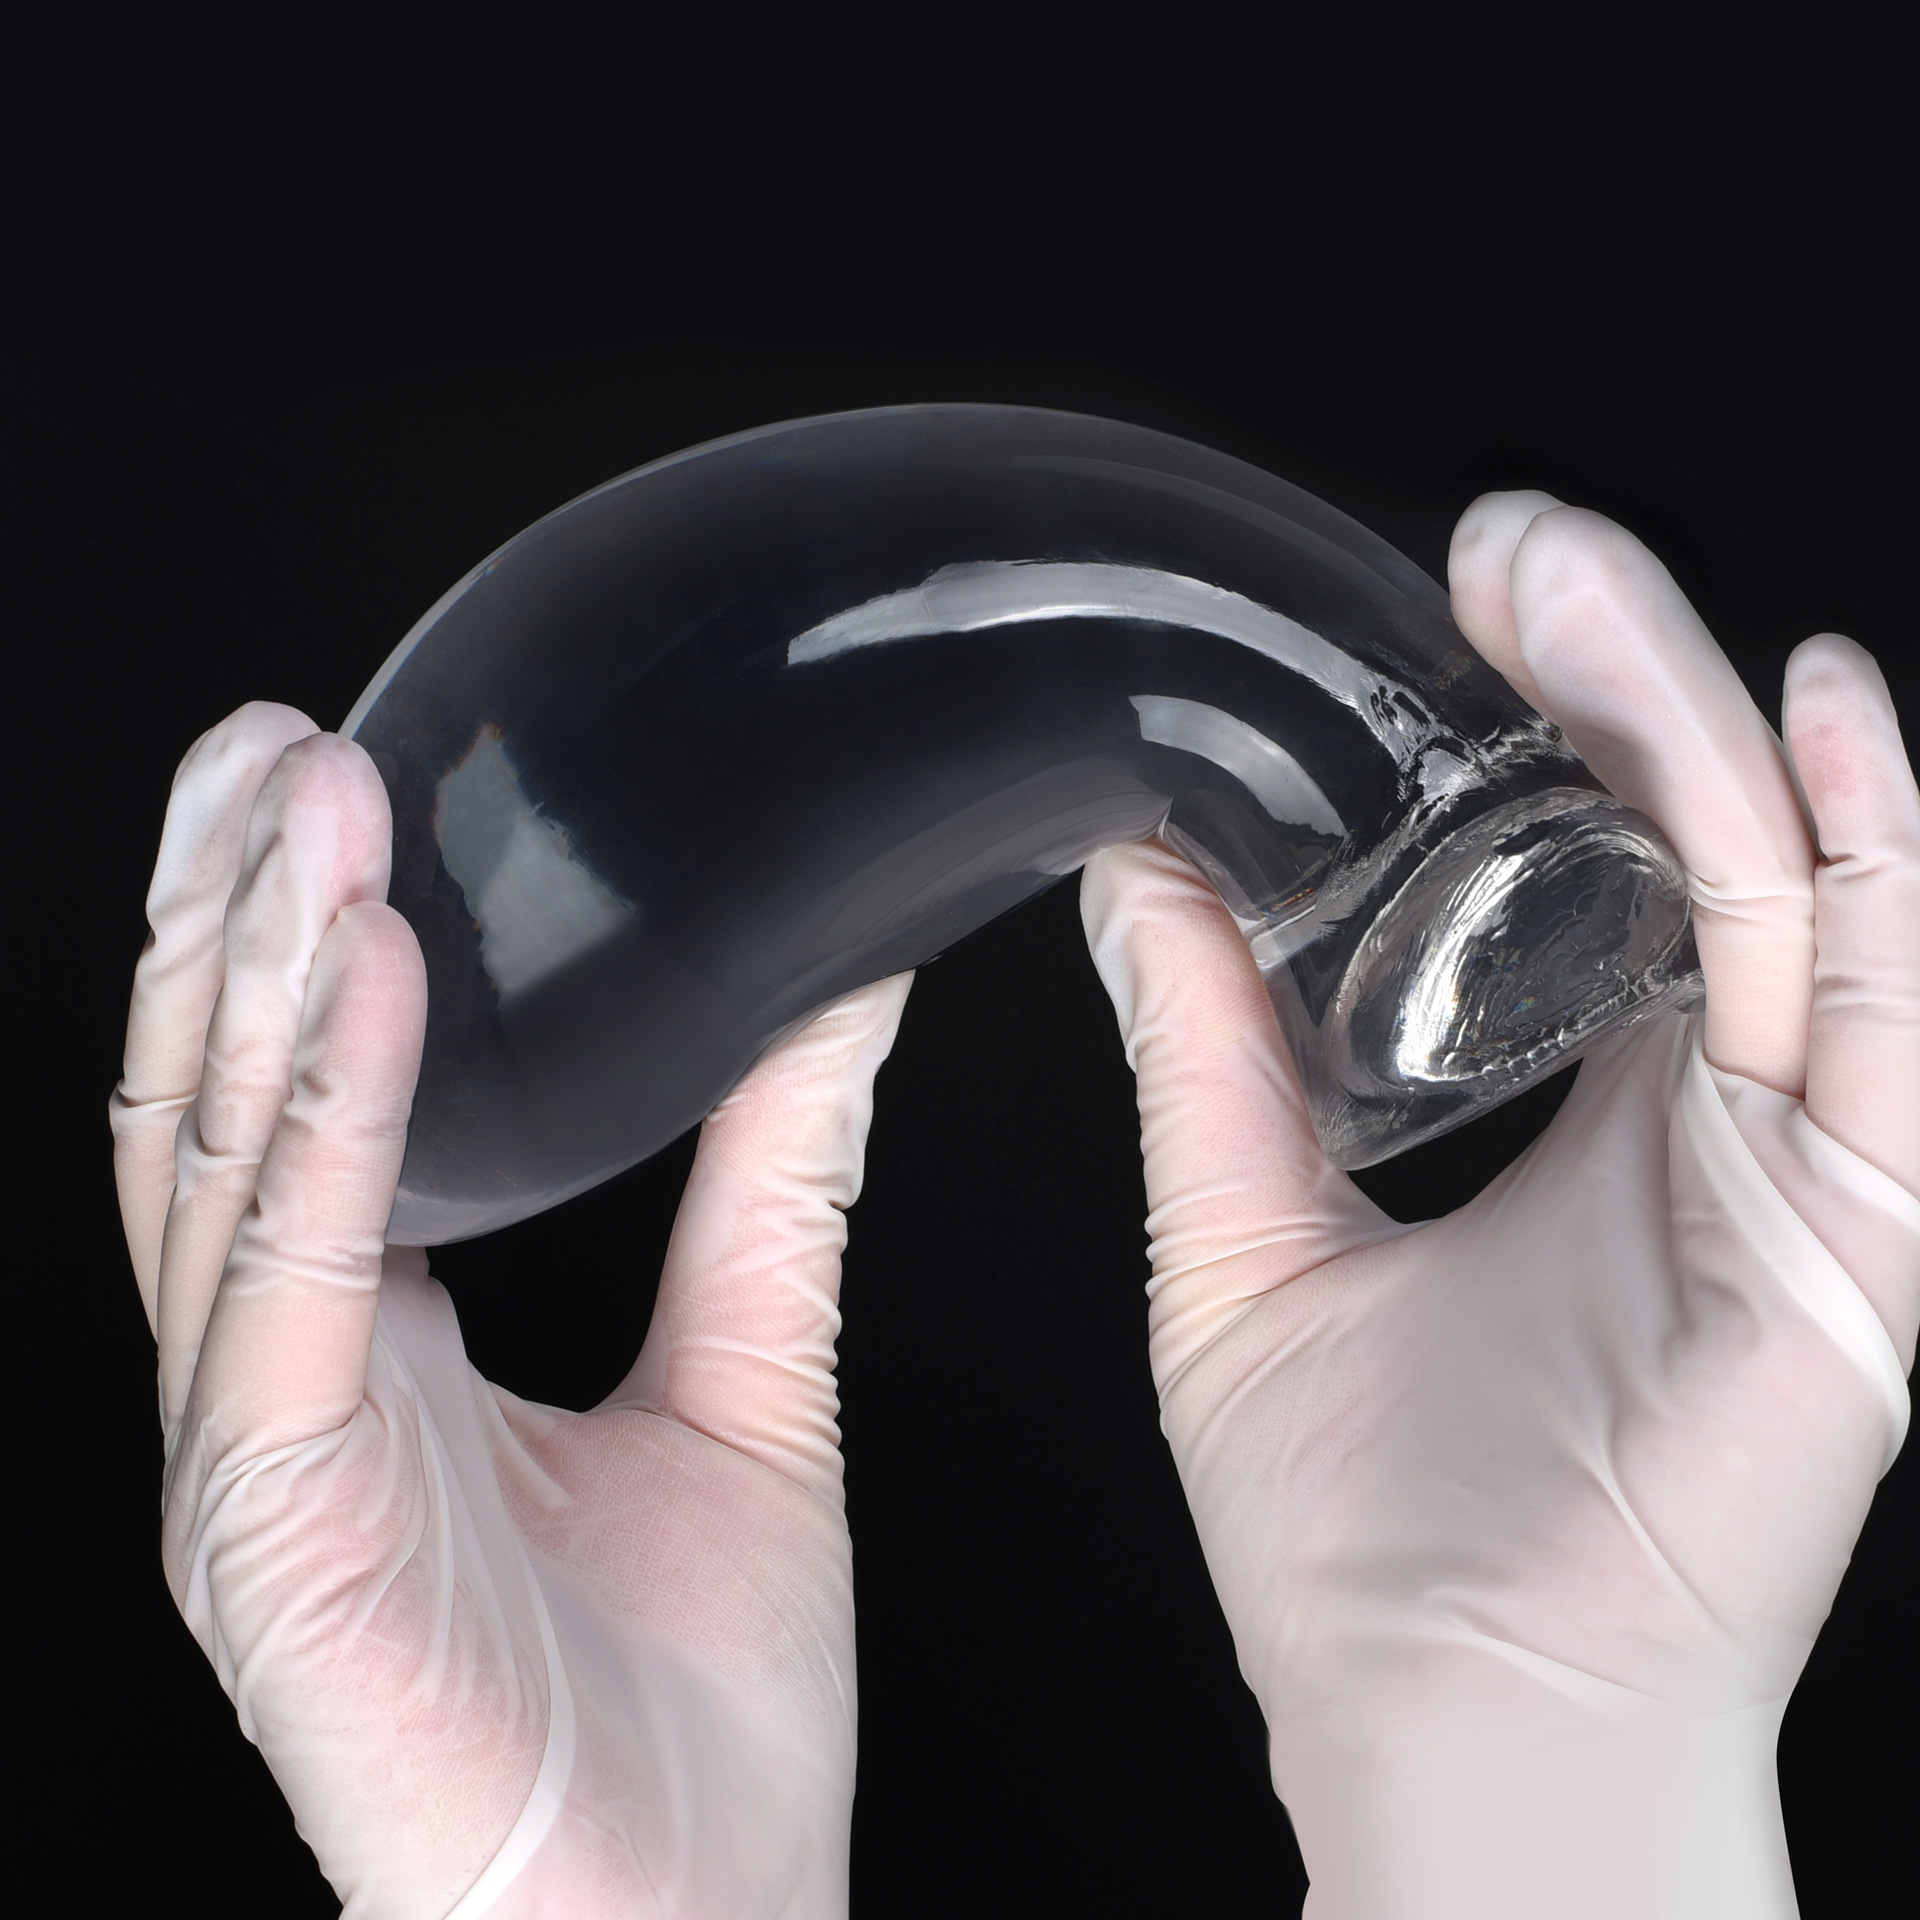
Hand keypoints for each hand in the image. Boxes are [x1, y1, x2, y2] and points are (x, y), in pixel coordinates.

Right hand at [111, 705, 908, 1917]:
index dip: (293, 940)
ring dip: (252, 973)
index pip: (294, 1104)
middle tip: (278, 738)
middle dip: (230, 913)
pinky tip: (352, 978)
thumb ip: (768, 1185)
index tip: (336, 776)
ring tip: (304, 803)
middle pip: (218, 1106)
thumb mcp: (747, 1376)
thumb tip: (835, 995)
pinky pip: (284, 1291)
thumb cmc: (701, 1702)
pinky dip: (317, 1120)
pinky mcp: (277, 1535)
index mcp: (376, 1348)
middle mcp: (285, 1388)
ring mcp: (258, 1462)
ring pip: (216, 1171)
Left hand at [1080, 498, 1918, 1918]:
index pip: (1596, 871)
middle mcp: (1710, 1122)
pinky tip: (1821, 718)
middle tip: (1505, 549)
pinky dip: (1880, 858)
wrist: (1432, 1733)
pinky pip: (1893, 1020)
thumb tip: (1136, 881)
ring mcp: (1803, 1179)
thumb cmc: (1356, 1538)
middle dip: (1611, 679)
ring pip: (1796, 890)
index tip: (1441, 616)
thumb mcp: (1242, 1245)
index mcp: (1586, 1115)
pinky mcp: (1862, 1252)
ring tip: (1589, 587)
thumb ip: (1207, 1060)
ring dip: (1702, 719)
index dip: (1536, 730)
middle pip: (1694, 844)